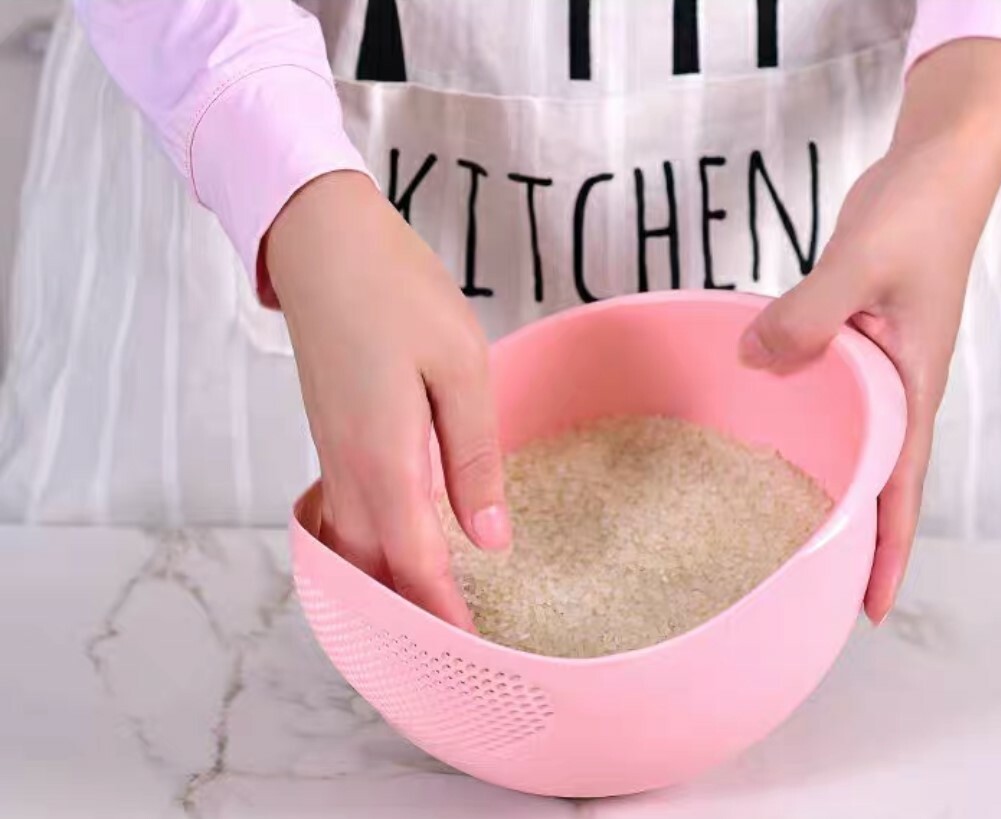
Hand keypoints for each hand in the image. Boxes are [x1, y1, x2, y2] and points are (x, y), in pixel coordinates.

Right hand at [265, 171, 510, 629]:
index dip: (442, 612)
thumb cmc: (397, 293)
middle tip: (449, 643)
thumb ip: (473, 459)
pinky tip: (398, 543)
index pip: (416, 562)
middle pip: (372, 568)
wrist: (321, 243)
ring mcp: (330, 453)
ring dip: (384, 582)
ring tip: (426, 607)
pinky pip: (343, 513)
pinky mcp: (328, 434)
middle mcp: (348, 469)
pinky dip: (368, 546)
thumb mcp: (460, 369)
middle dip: (408, 612)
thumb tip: (490, 537)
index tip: (471, 649)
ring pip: (350, 545)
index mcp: (385, 460)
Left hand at [738, 40, 1000, 622]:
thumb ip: (811, 316)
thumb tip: (755, 361)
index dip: (887, 553)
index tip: (867, 609)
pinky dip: (804, 420)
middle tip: (810, 588)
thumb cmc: (921, 212)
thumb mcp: (863, 263)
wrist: (937, 164)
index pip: (904, 490)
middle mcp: (897, 389)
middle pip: (879, 481)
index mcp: (914, 388)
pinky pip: (827, 395)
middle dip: (853, 538)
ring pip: (850, 441)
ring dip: (827, 483)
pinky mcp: (852, 338)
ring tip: (784, 528)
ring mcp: (875, 365)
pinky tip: (767, 430)